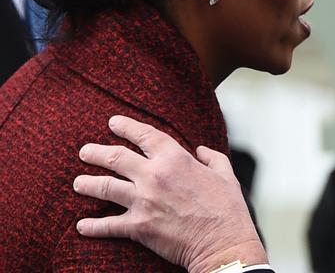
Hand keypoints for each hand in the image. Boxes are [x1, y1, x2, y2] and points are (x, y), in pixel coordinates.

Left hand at [73, 115, 267, 272]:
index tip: (113, 122)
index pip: (144, 135)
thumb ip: (211, 157)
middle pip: (115, 158)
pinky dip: (92, 226)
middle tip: (84, 151)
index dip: (126, 126)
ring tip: (78, 183)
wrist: (222, 242)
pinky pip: (107, 225)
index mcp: (175, 158)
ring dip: (87, 184)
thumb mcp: (225, 173)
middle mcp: (154, 175)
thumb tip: (200, 150)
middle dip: (96, 152)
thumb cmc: (227, 207)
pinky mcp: (138, 227)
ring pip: (105, 187)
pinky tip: (81, 226)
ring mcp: (143, 201)